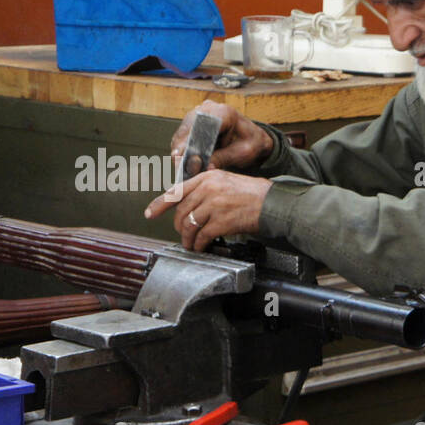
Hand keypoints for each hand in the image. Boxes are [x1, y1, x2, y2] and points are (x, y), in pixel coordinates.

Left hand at [143, 170, 271, 251]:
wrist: (274, 204)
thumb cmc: (255, 195)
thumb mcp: (227, 182)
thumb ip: (208, 190)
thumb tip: (192, 207)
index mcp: (208, 177)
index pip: (176, 191)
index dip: (160, 205)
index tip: (150, 214)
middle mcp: (208, 189)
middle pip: (181, 211)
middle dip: (179, 227)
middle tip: (183, 235)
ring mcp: (214, 205)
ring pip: (189, 225)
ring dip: (188, 239)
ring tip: (191, 245)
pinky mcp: (221, 221)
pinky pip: (201, 236)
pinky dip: (199, 244)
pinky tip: (201, 247)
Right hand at [169, 100, 273, 172]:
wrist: (255, 140)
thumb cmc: (252, 144)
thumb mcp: (242, 153)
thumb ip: (223, 158)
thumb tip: (204, 166)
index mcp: (225, 112)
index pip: (202, 125)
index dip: (189, 140)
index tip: (179, 154)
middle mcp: (211, 108)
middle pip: (189, 126)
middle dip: (182, 146)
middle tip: (177, 163)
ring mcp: (201, 111)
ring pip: (184, 129)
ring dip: (180, 147)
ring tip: (179, 163)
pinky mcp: (196, 119)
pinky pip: (185, 132)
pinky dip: (182, 145)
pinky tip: (182, 158)